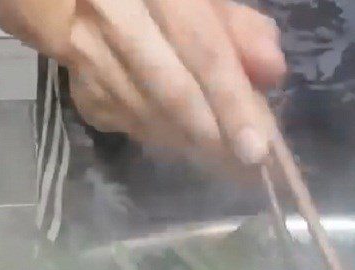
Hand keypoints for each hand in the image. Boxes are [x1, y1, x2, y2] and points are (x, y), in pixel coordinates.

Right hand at [65, 0, 285, 167]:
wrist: (82, 3)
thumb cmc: (160, 2)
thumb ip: (240, 28)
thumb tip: (272, 71)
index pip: (203, 51)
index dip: (233, 103)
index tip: (257, 148)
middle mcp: (114, 18)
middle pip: (174, 94)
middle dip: (216, 137)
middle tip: (248, 168)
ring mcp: (89, 58)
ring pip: (152, 120)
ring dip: (195, 146)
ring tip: (228, 161)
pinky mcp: (83, 93)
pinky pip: (133, 129)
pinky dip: (168, 142)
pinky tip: (189, 144)